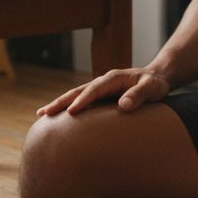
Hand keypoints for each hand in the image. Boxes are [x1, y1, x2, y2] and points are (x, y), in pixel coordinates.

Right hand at [35, 67, 171, 116]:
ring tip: (41, 115)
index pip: (94, 90)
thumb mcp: (152, 88)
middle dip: (60, 102)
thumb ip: (139, 95)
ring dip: (59, 104)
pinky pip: (81, 101)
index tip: (71, 112)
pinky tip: (57, 118)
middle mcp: (102, 82)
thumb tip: (123, 106)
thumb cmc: (155, 84)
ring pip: (75, 95)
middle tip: (44, 113)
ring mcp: (99, 89)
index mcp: (113, 78)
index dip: (82, 100)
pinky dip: (68, 107)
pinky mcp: (100, 97)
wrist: (156, 78)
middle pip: (77, 91)